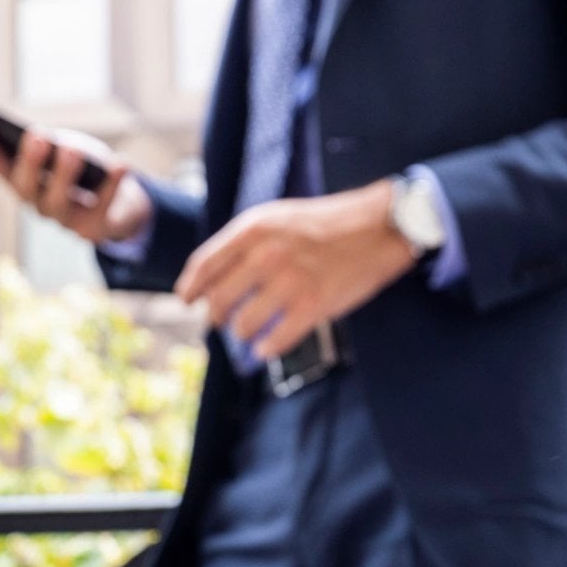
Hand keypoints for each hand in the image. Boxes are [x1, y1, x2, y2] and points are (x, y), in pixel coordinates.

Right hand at [0, 124, 152, 245]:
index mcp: (26, 185)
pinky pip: (102, 208)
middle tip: (36, 135)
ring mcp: (65, 222)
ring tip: (72, 149)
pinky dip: (112, 185)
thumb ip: (53, 146)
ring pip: (58, 202)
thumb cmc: (86, 172)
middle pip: (26, 188)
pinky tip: (121, 163)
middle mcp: (39, 206)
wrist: (122, 208)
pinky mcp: (94, 230)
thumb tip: (45, 139)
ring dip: (64, 173)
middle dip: (29, 161)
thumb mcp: (68, 151)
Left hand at [176, 181, 416, 360]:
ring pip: (245, 323)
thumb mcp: (278, 217)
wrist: (378, 226)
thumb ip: (246, 242)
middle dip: (216, 316)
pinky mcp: (314, 305)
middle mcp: (267, 255)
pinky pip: (278, 339)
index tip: (187, 301)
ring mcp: (291, 282)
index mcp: (254, 229)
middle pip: (220, 300)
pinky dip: (267, 348)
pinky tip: (265, 348)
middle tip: (220, 322)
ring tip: (248, 332)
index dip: (191, 288)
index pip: (205, 265)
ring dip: (242, 332)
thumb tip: (215, 275)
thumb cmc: (326, 222)